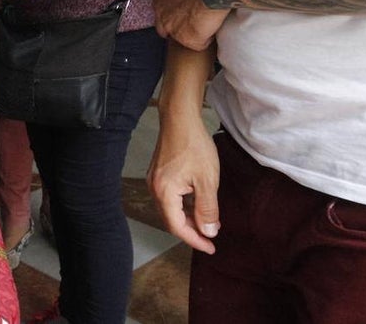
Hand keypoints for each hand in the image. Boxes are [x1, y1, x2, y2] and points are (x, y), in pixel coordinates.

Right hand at [147, 111, 219, 253]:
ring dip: (187, 219)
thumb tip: (208, 232)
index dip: (195, 240)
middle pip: (171, 220)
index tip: (211, 247)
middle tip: (211, 238)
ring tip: (207, 222)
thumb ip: (207, 209)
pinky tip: (196, 204)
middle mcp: (154, 188)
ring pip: (170, 209)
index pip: (177, 227)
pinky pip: (169, 198)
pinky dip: (183, 206)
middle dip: (191, 231)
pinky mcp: (157, 173)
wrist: (180, 119)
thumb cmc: (194, 146)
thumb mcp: (207, 181)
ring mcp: (154, 180)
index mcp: (164, 193)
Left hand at [155, 0, 229, 49]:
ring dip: (193, 33)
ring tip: (207, 24)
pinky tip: (215, 28)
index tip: (186, 9)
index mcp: (158, 0)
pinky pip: (200, 44)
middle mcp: (161, 17)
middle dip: (178, 27)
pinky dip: (208, 38)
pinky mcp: (190, 40)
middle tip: (194, 21)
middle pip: (165, 30)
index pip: (161, 12)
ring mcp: (174, 30)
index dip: (174, 12)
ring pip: (182, 38)